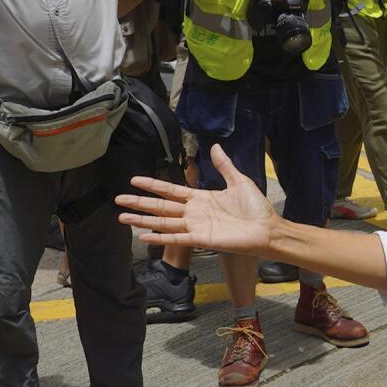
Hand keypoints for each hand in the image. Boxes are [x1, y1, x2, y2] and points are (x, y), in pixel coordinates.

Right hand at [119, 143, 280, 253]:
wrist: (268, 229)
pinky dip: (160, 238)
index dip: (152, 185)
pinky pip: (176, 238)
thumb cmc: (256, 208)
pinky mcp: (201, 239)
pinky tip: (143, 237)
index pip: (170, 190)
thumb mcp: (239, 181)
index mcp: (201, 198)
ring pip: (163, 222)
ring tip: (122, 217)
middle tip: (118, 199)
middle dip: (139, 202)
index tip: (134, 180)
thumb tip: (215, 147)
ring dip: (142, 220)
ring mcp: (195, 227)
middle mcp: (194, 212)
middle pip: (161, 206)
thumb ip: (224, 166)